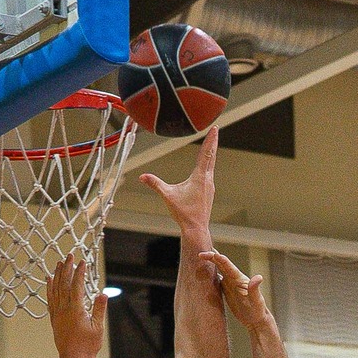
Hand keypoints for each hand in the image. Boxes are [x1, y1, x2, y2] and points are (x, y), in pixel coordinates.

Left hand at [46, 256, 106, 357]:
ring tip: (59, 263)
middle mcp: (64, 309)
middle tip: (70, 256)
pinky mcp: (54, 318)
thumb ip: (99, 309)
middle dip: (67, 268)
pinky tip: (49, 279)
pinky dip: (49, 288)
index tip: (83, 262)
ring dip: (58, 274)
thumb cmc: (87, 346)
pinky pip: (50, 299)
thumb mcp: (98, 327)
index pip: (77, 286)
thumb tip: (103, 294)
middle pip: (64, 283)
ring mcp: (57, 313)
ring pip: (56, 289)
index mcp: (76, 310)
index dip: (80, 272)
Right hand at [139, 127, 216, 241]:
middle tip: (216, 130)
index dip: (211, 140)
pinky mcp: (209, 192)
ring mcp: (210, 186)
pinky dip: (208, 164)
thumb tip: (141, 176)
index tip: (215, 128)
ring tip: (212, 144)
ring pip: (211, 165)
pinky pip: (209, 174)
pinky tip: (207, 165)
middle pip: (211, 156)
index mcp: (200, 177)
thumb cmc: (183, 213)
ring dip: (211, 153)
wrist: (196, 228)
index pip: (206, 154)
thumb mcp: (167, 196)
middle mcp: (207, 179)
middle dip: (213, 142)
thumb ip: (155, 184)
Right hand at [200, 250, 274, 336]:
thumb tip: (258, 277)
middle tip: (200, 253)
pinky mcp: (227, 291)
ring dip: (210, 263)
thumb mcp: (257, 301)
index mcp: (239, 279)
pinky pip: (216, 280)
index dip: (219, 258)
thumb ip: (255, 289)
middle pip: (221, 264)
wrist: (256, 320)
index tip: (210, 253)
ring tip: (199, 257)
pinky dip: (210, 275)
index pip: (228, 266)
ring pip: (218, 270)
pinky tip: (203, 273)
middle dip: (211, 257)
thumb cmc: (257, 311)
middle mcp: (234, 279)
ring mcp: (230, 284)